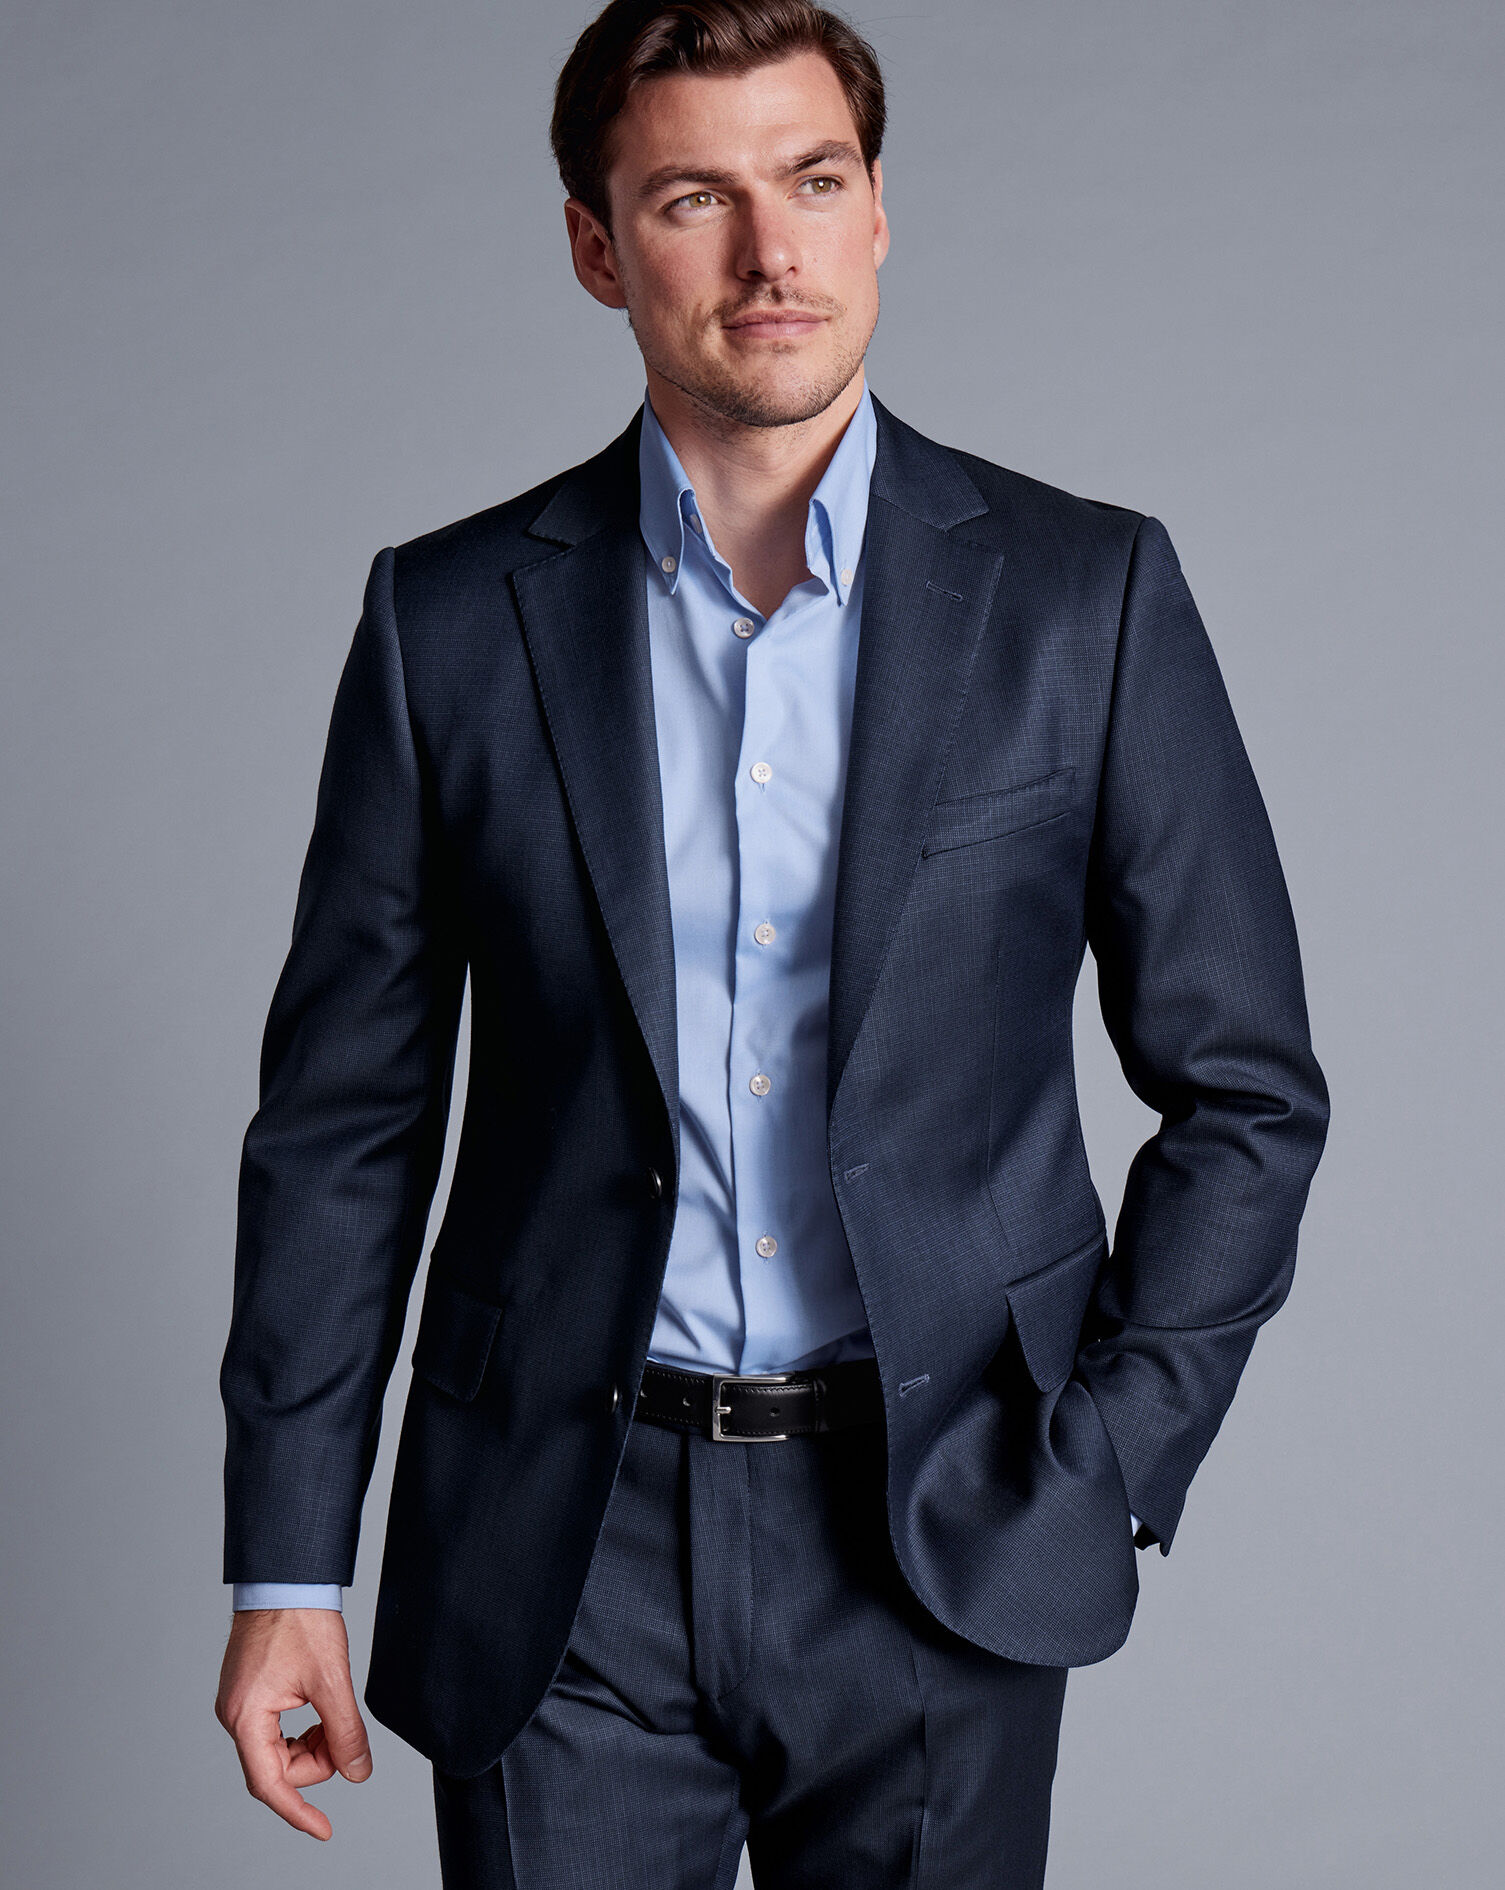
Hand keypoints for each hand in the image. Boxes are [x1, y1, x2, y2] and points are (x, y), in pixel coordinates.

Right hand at [215, 1607, 371, 1838]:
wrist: (286, 1578)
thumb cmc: (300, 1620)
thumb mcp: (332, 1680)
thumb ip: (345, 1732)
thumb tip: (357, 1772)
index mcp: (245, 1717)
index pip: (269, 1784)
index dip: (298, 1811)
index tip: (324, 1830)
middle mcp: (234, 1715)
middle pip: (277, 1767)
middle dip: (316, 1762)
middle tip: (347, 1740)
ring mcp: (239, 1703)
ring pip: (277, 1749)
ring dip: (311, 1745)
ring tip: (335, 1716)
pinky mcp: (249, 1692)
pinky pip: (275, 1729)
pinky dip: (302, 1729)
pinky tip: (322, 1710)